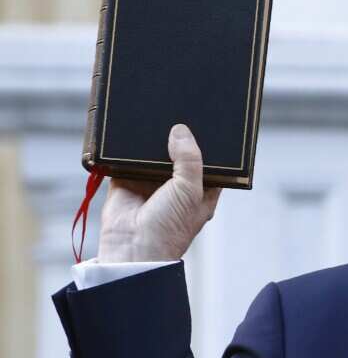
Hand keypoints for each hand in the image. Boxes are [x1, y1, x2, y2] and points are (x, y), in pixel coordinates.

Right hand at [96, 124, 222, 262]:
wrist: (132, 248)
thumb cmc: (170, 227)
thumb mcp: (190, 190)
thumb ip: (189, 159)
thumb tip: (181, 131)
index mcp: (201, 189)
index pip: (209, 161)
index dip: (209, 145)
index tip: (210, 122)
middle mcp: (177, 185)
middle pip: (179, 153)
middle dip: (178, 137)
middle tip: (179, 109)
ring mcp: (151, 182)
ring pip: (153, 153)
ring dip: (153, 139)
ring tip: (156, 112)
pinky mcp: (126, 180)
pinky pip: (126, 157)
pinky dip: (127, 146)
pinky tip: (131, 126)